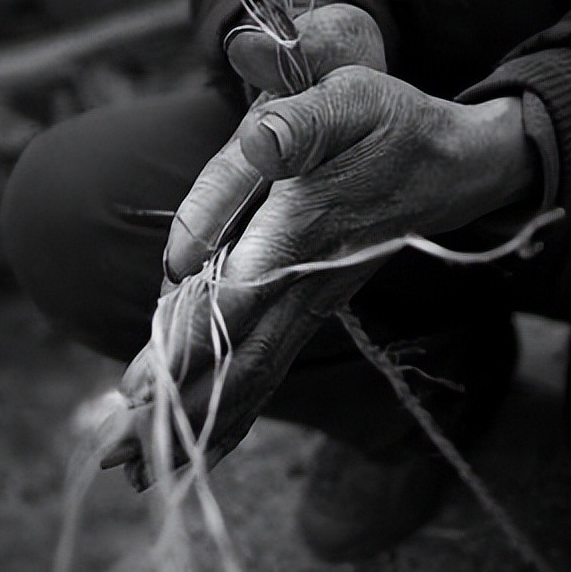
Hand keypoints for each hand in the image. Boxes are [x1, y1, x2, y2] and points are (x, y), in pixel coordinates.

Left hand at [102, 6, 537, 486]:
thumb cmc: (391, 124)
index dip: (186, 345)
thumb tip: (260, 139)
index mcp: (304, 227)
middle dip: (175, 407)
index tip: (135, 395)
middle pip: (239, 360)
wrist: (453, 166)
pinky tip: (206, 447)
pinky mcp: (314, 309)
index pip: (236, 296)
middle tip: (117, 458)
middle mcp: (307, 282)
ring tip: (139, 473)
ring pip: (254, 377)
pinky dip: (236, 415)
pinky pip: (271, 371)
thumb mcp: (349, 98)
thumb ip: (300, 124)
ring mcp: (313, 303)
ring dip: (198, 423)